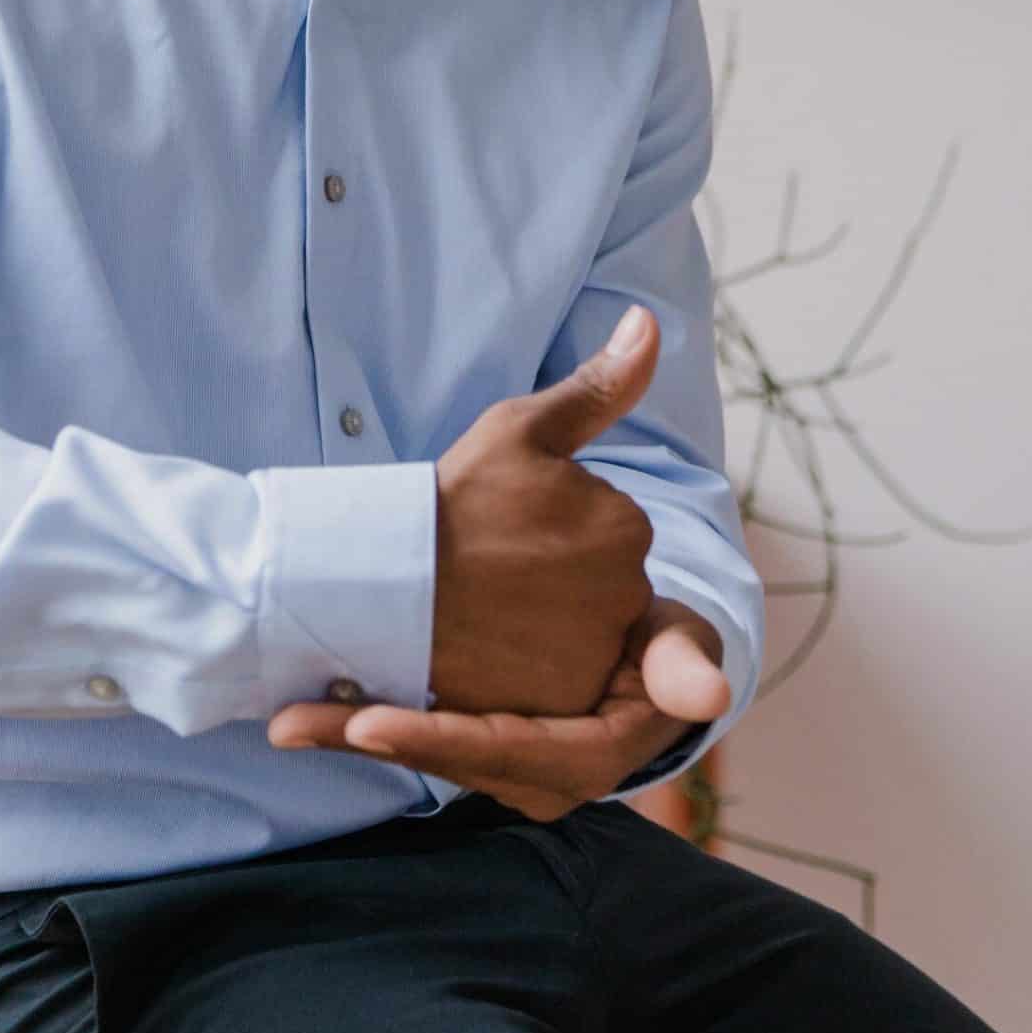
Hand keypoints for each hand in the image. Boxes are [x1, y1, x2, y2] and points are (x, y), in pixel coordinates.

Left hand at [268, 596, 729, 821]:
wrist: (646, 655)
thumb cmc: (665, 643)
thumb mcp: (682, 643)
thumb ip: (685, 662)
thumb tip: (711, 694)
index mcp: (589, 757)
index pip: (505, 753)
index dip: (438, 741)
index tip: (370, 727)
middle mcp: (542, 781)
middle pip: (446, 762)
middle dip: (367, 743)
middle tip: (292, 722)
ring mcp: (507, 771)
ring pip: (422, 756)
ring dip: (350, 738)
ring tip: (282, 717)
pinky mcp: (477, 749)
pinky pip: (419, 739)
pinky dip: (364, 723)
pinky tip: (307, 706)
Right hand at [425, 304, 662, 718]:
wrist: (380, 585)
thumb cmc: (450, 501)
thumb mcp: (520, 429)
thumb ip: (599, 387)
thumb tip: (650, 324)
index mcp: (626, 524)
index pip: (609, 526)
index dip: (555, 525)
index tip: (508, 526)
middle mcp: (627, 594)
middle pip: (602, 585)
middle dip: (558, 578)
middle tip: (493, 566)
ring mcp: (595, 656)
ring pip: (582, 636)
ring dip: (544, 625)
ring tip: (486, 605)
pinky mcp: (564, 709)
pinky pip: (562, 687)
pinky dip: (532, 671)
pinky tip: (490, 647)